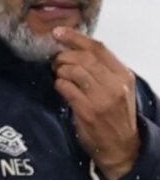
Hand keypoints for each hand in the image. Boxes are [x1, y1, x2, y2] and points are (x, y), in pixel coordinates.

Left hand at [52, 27, 139, 179]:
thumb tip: (75, 51)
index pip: (98, 48)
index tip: (58, 32)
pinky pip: (67, 89)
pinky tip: (59, 87)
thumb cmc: (116, 115)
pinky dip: (59, 84)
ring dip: (60, 70)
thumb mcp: (118, 89)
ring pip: (74, 71)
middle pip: (84, 58)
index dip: (76, 37)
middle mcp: (114, 84)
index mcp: (123, 75)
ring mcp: (102, 98)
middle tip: (56, 61)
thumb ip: (103, 71)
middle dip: (64, 56)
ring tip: (58, 74)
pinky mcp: (88, 112)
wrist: (121, 147)